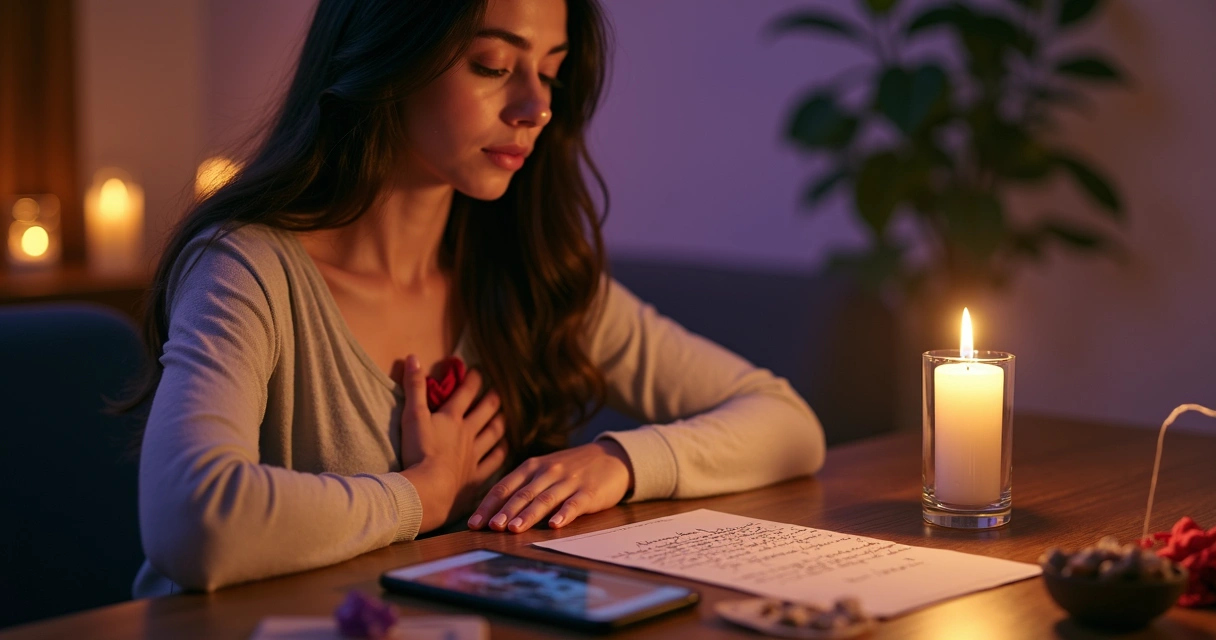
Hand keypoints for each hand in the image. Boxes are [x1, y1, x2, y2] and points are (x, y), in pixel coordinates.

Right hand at [395, 355, 506, 532]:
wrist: (430, 489)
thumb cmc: (419, 452)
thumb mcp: (412, 416)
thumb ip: (413, 388)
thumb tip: (413, 356)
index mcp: (452, 418)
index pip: (466, 393)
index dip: (473, 379)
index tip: (478, 370)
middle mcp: (468, 433)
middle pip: (486, 411)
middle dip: (493, 398)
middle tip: (499, 390)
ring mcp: (475, 455)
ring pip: (494, 434)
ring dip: (501, 422)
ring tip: (506, 415)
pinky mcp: (476, 476)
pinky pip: (494, 462)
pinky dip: (501, 453)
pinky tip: (505, 447)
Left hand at [467, 440, 633, 532]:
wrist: (612, 457)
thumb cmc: (571, 469)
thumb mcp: (544, 471)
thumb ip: (523, 487)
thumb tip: (493, 512)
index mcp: (532, 467)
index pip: (505, 486)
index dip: (488, 505)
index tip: (473, 523)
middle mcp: (548, 472)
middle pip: (522, 493)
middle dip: (505, 511)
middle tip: (490, 527)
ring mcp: (569, 481)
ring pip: (545, 498)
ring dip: (529, 514)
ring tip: (514, 529)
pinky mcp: (589, 491)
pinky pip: (574, 503)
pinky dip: (564, 514)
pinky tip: (555, 525)